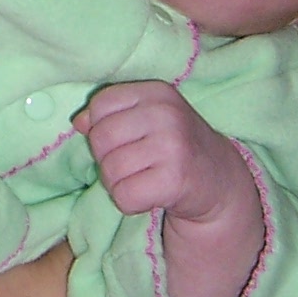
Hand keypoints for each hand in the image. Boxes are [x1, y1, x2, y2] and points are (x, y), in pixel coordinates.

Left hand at [76, 81, 263, 296]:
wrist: (219, 182)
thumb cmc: (174, 146)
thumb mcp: (147, 119)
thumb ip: (111, 115)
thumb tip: (78, 122)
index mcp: (157, 92)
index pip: (100, 105)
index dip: (101, 128)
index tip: (125, 140)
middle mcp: (166, 113)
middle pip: (101, 139)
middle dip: (108, 160)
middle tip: (134, 166)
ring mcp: (173, 145)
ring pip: (110, 171)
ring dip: (119, 184)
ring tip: (143, 180)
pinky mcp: (175, 179)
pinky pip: (124, 196)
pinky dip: (130, 203)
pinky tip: (149, 196)